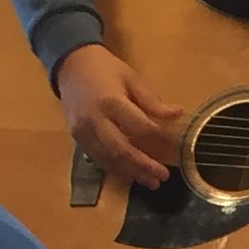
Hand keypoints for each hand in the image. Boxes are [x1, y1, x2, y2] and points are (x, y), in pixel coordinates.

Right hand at [55, 43, 185, 190]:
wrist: (70, 65)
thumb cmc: (105, 69)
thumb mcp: (131, 78)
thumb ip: (152, 101)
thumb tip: (178, 115)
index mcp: (111, 101)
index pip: (138, 127)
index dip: (156, 136)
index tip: (171, 145)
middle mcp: (95, 120)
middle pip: (121, 150)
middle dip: (143, 166)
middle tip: (162, 177)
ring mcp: (83, 132)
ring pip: (108, 159)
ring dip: (131, 173)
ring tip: (151, 182)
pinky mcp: (77, 138)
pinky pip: (97, 159)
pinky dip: (115, 169)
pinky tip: (130, 176)